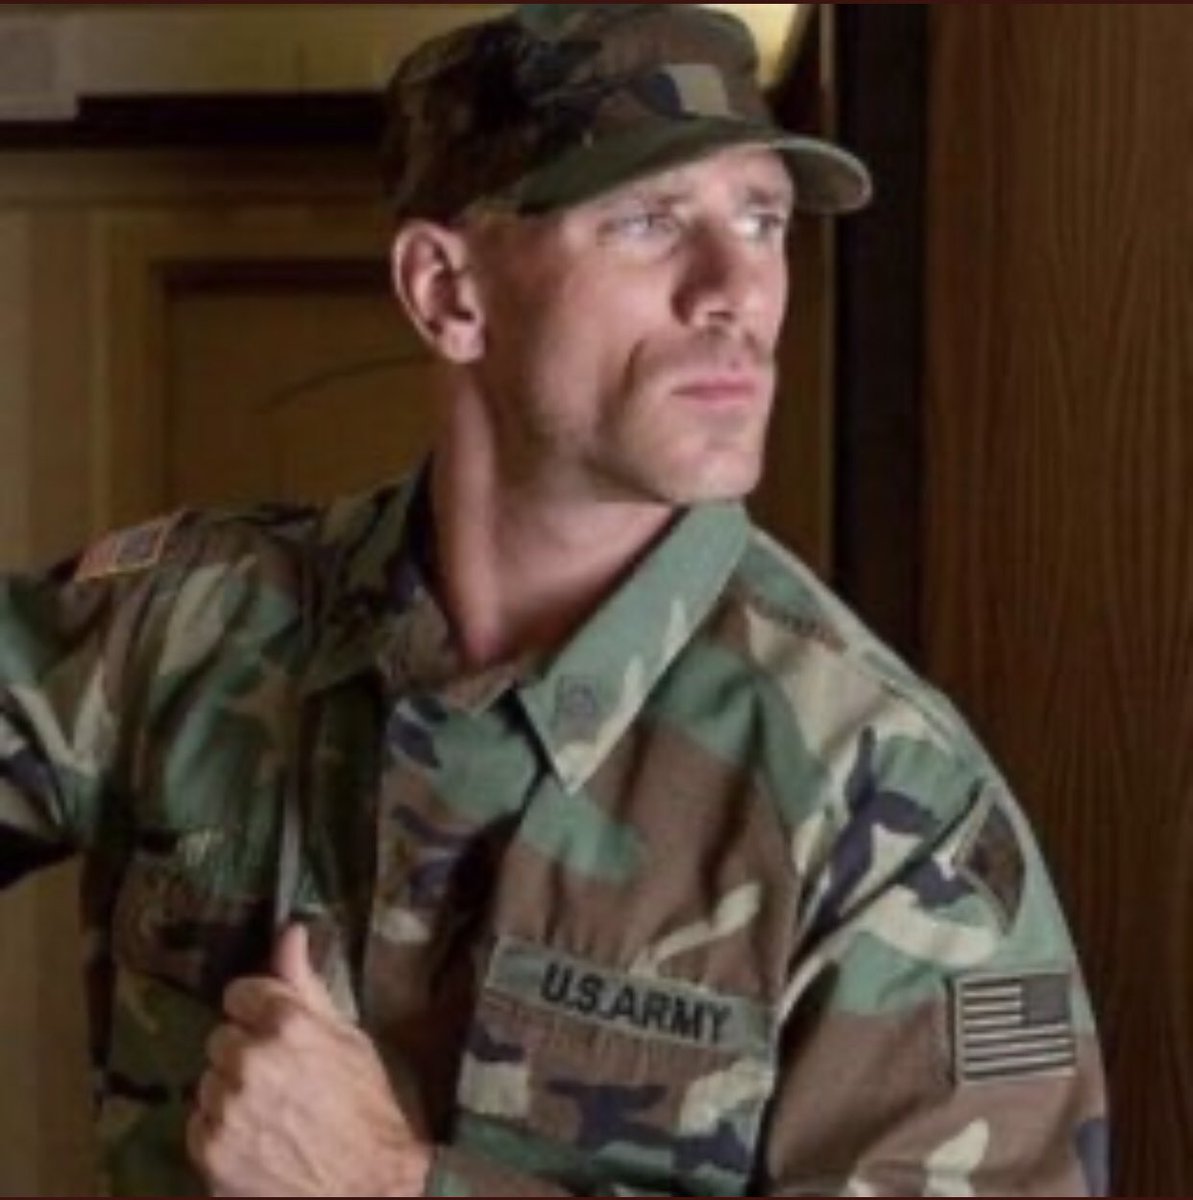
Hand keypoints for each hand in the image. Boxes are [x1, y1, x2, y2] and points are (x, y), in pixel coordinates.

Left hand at [188, 924, 431, 1196]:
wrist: (368, 1186)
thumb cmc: (366, 1105)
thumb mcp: (345, 1036)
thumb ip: (305, 983)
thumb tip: (289, 930)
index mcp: (287, 1023)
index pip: (239, 993)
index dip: (259, 1010)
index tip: (276, 1030)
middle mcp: (249, 1060)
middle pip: (221, 1038)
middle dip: (244, 1051)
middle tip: (278, 1076)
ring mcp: (226, 1109)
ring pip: (207, 1081)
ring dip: (230, 1090)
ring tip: (268, 1111)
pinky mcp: (210, 1152)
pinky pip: (198, 1123)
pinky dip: (220, 1128)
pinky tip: (255, 1137)